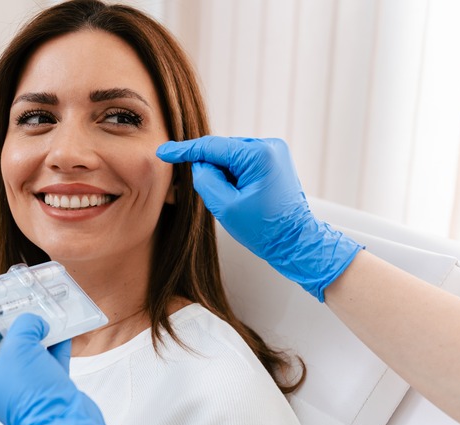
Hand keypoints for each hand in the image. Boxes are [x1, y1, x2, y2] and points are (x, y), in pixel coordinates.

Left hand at [0, 313, 109, 424]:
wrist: (64, 420)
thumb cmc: (31, 394)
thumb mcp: (19, 347)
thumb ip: (24, 326)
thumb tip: (35, 322)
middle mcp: (2, 383)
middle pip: (7, 346)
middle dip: (17, 326)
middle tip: (22, 306)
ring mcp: (26, 385)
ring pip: (31, 352)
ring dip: (40, 334)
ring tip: (44, 314)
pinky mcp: (48, 387)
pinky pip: (51, 359)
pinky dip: (57, 344)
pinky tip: (62, 328)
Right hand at [157, 135, 361, 300]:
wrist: (296, 242)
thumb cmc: (264, 229)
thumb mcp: (225, 207)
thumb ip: (205, 180)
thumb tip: (200, 165)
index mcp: (259, 155)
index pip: (211, 147)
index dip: (184, 150)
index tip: (163, 152)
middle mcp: (269, 146)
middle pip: (222, 152)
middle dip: (211, 171)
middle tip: (218, 199)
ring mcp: (274, 152)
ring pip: (231, 158)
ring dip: (224, 175)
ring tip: (235, 201)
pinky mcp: (274, 161)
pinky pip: (243, 163)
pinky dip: (234, 176)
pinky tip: (240, 196)